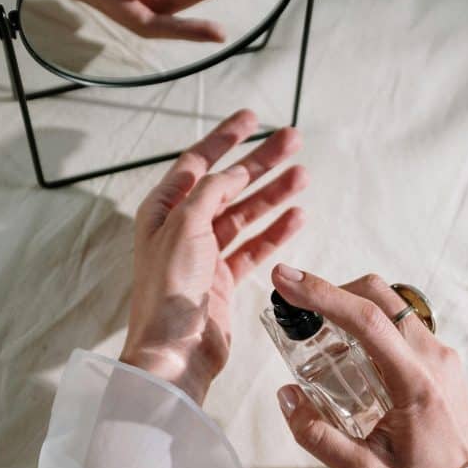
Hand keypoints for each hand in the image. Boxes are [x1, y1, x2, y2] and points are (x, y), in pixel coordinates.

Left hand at [120, 110, 306, 403]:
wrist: (175, 349)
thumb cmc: (168, 290)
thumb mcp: (185, 226)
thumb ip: (210, 193)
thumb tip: (234, 174)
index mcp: (164, 210)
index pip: (198, 163)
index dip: (225, 138)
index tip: (252, 118)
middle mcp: (184, 228)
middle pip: (229, 185)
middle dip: (261, 162)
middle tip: (293, 141)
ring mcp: (206, 254)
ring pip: (247, 214)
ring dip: (274, 194)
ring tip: (303, 175)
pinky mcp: (225, 279)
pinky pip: (256, 247)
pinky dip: (276, 232)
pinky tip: (297, 216)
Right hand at [271, 267, 467, 467]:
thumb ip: (318, 438)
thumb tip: (286, 395)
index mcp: (416, 383)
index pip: (367, 321)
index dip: (323, 294)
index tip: (285, 280)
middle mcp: (433, 357)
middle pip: (380, 296)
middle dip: (334, 291)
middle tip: (299, 310)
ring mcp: (441, 353)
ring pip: (392, 303)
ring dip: (353, 306)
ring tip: (324, 338)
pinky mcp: (441, 356)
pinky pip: (402, 322)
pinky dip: (371, 323)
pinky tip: (353, 355)